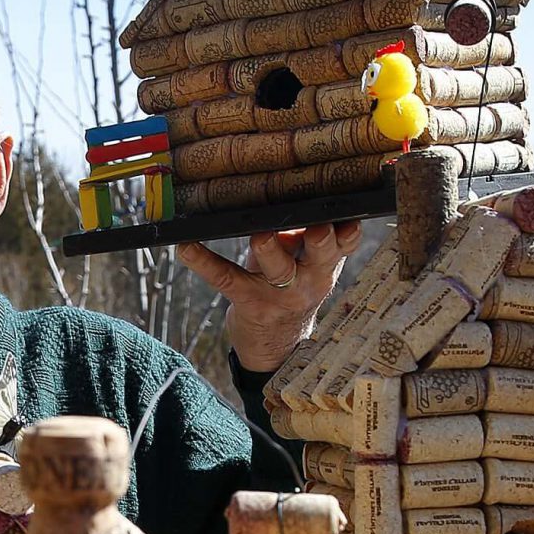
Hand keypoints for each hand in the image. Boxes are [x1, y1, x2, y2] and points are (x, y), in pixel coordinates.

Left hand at [177, 222, 363, 372]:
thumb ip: (304, 232)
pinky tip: (185, 246)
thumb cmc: (291, 287)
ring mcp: (280, 294)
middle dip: (320, 237)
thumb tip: (287, 188)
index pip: (345, 242)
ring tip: (260, 235)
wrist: (277, 345)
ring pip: (278, 268)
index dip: (348, 229)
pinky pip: (224, 277)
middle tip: (315, 225)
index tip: (346, 213)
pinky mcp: (248, 302)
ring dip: (269, 249)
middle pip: (321, 253)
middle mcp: (309, 278)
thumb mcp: (306, 263)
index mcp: (325, 263)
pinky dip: (202, 260)